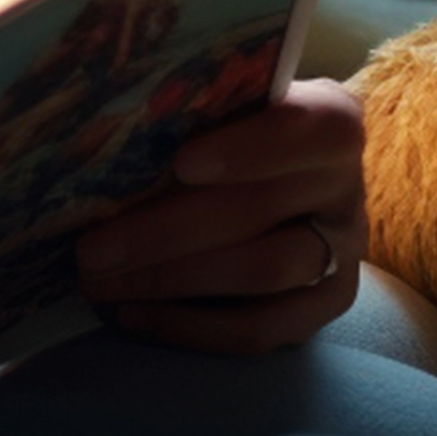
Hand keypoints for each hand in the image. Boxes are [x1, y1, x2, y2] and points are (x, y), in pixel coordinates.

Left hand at [72, 77, 366, 354]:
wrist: (272, 183)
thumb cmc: (226, 131)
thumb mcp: (220, 107)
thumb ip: (187, 107)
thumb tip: (103, 119)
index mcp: (329, 118)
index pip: (311, 130)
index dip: (250, 148)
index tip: (180, 162)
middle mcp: (345, 185)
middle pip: (264, 210)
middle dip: (168, 232)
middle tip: (91, 249)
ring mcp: (340, 252)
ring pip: (264, 272)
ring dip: (171, 279)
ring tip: (99, 281)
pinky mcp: (323, 307)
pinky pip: (261, 328)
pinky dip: (191, 326)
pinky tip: (131, 312)